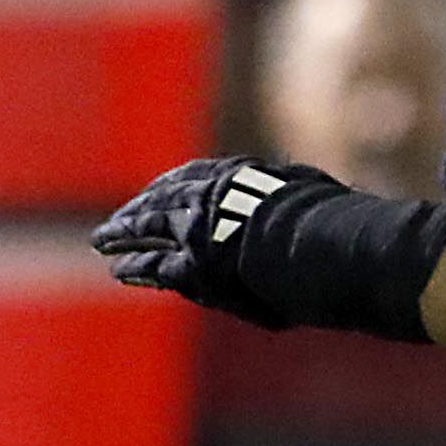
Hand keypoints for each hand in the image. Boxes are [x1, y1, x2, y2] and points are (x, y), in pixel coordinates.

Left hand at [95, 156, 445, 340]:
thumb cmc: (338, 231)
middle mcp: (213, 195)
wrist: (325, 248)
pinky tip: (122, 269)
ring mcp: (200, 226)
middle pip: (168, 197)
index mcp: (241, 177)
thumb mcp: (319, 201)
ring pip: (152, 226)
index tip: (165, 196)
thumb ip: (306, 201)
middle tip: (119, 220)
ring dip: (127, 234)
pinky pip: (159, 262)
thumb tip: (329, 206)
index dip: (179, 191)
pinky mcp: (196, 261)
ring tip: (107, 242)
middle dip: (143, 209)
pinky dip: (139, 264)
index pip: (200, 179)